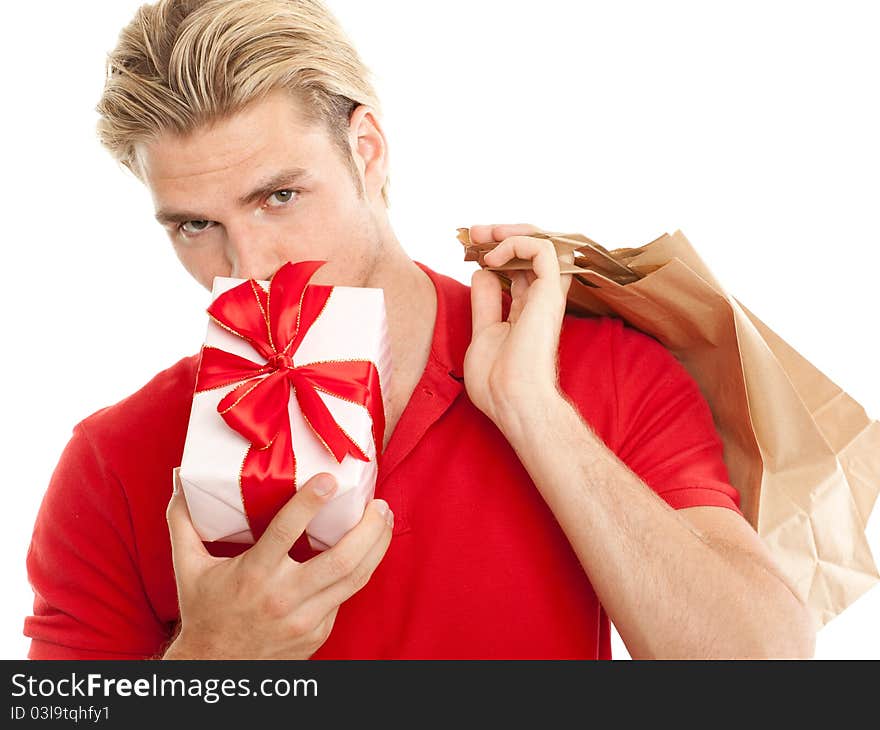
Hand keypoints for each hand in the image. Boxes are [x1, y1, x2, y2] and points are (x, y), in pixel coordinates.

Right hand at [163, 472, 392, 658]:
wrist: (215, 668)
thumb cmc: (204, 611)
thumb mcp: (187, 566)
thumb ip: (183, 521)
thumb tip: (178, 479)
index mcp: (253, 574)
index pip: (286, 532)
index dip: (310, 503)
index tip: (331, 479)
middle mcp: (283, 597)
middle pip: (341, 560)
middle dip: (368, 528)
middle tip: (379, 504)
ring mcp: (305, 619)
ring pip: (355, 579)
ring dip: (377, 546)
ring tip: (383, 520)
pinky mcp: (317, 633)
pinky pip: (345, 597)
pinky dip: (359, 570)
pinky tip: (367, 550)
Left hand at [464, 223, 573, 429]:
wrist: (510, 399)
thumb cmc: (496, 381)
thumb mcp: (482, 332)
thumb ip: (485, 303)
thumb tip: (482, 272)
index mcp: (526, 311)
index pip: (520, 269)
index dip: (497, 252)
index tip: (470, 249)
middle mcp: (540, 300)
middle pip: (532, 252)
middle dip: (502, 234)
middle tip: (473, 233)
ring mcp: (546, 296)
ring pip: (545, 244)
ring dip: (512, 232)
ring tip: (484, 235)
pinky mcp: (549, 294)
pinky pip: (544, 250)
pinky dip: (517, 243)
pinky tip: (493, 258)